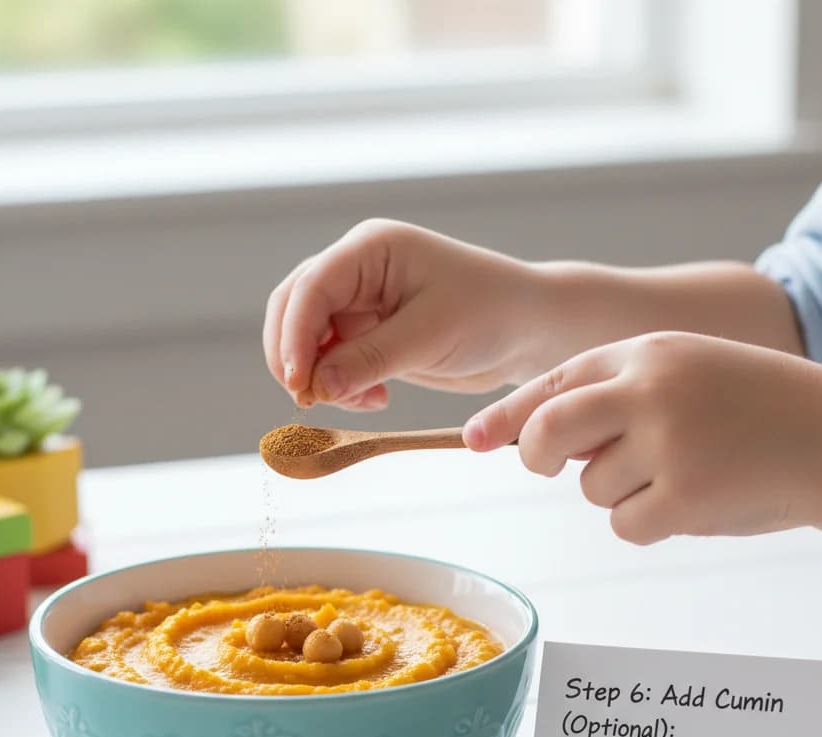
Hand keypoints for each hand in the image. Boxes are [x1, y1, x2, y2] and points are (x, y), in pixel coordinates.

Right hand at [263, 219, 552, 409]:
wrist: (527, 330)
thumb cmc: (490, 314)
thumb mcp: (430, 336)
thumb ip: (370, 359)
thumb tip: (316, 386)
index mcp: (371, 249)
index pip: (310, 288)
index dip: (294, 336)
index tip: (298, 382)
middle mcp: (357, 269)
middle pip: (294, 310)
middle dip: (296, 358)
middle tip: (313, 401)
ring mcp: (359, 301)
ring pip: (308, 340)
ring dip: (320, 377)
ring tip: (362, 402)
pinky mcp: (368, 333)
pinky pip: (332, 362)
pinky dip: (340, 386)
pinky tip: (375, 400)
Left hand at [464, 332, 821, 543]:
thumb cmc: (753, 408)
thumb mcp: (682, 372)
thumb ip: (612, 395)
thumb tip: (531, 437)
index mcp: (644, 352)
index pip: (553, 383)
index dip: (508, 417)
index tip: (474, 439)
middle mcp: (648, 389)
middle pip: (548, 431)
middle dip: (535, 456)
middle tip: (550, 467)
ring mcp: (666, 440)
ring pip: (591, 487)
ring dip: (620, 492)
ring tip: (680, 473)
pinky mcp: (684, 493)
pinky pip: (624, 525)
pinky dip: (648, 523)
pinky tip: (692, 501)